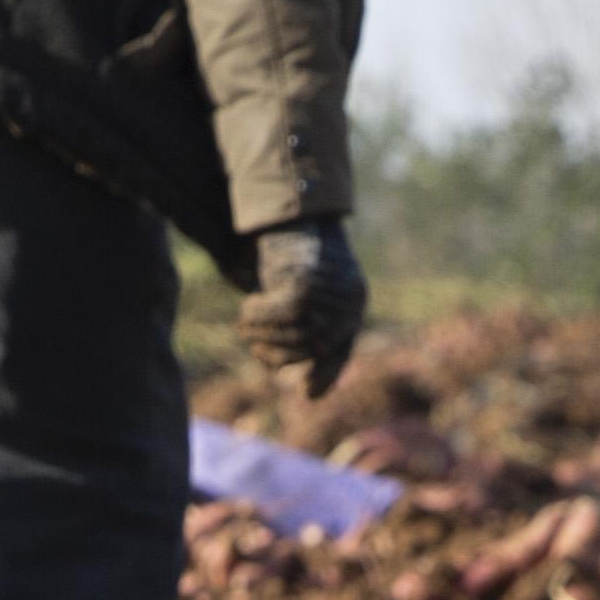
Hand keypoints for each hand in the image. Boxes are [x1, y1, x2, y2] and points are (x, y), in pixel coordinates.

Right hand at [238, 221, 369, 398]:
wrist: (291, 208)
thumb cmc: (293, 253)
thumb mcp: (304, 291)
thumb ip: (306, 330)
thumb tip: (304, 387)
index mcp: (353, 305)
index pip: (342, 350)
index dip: (327, 374)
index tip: (307, 392)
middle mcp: (350, 301)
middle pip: (312, 346)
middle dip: (276, 348)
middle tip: (249, 336)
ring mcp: (333, 291)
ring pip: (297, 334)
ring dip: (264, 332)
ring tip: (245, 321)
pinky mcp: (309, 280)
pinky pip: (282, 316)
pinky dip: (259, 316)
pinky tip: (247, 307)